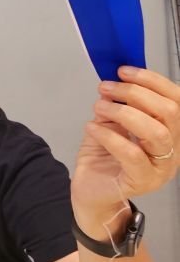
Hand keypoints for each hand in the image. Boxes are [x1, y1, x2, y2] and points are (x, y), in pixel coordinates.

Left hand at [72, 65, 179, 235]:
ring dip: (124, 113)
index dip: (152, 80)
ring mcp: (160, 168)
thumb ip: (119, 103)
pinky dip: (109, 135)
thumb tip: (116, 80)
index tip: (123, 71)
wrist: (90, 191)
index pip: (177, 100)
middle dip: (135, 93)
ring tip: (99, 107)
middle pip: (170, 112)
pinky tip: (92, 127)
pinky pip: (132, 154)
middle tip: (106, 88)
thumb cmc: (104, 157)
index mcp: (171, 131)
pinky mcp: (142, 182)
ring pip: (157, 132)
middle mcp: (173, 150)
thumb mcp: (111, 122)